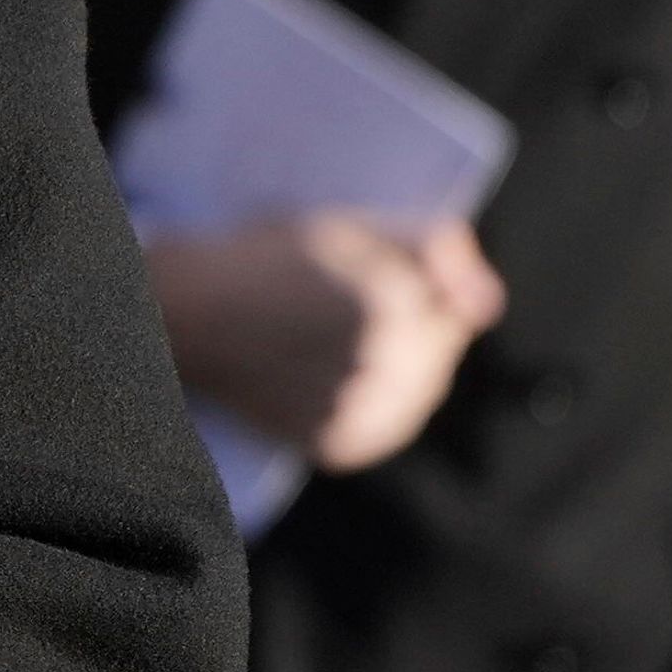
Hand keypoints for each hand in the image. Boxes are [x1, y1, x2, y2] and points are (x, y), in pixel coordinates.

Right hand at [144, 212, 506, 470]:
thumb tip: (491, 303)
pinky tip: (337, 380)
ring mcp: (357, 408)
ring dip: (398, 375)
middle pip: (436, 357)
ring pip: (413, 396)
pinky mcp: (336, 444)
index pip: (454, 309)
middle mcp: (380, 361)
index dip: (427, 296)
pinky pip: (381, 428)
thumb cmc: (264, 258)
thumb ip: (433, 247)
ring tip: (345, 349)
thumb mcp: (348, 227)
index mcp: (388, 299)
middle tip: (355, 317)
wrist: (181, 315)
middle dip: (415, 337)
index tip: (383, 286)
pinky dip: (370, 408)